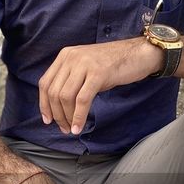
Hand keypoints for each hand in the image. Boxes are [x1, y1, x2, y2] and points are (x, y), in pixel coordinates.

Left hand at [39, 37, 160, 134]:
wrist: (139, 54)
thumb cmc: (113, 64)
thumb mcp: (85, 67)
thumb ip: (71, 80)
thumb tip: (59, 107)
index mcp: (65, 55)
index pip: (45, 83)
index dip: (44, 104)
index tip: (48, 120)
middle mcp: (71, 57)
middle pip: (54, 92)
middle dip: (57, 115)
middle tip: (64, 128)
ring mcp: (84, 64)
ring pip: (65, 97)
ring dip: (67, 117)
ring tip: (72, 129)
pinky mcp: (98, 73)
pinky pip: (82, 100)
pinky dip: (78, 116)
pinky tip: (79, 126)